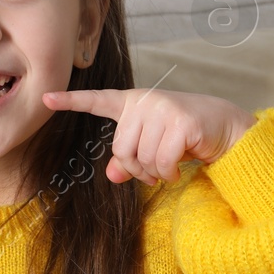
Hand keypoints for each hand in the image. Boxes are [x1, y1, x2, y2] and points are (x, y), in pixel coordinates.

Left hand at [41, 88, 255, 185]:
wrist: (227, 127)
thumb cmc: (187, 136)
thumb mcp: (154, 146)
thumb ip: (129, 160)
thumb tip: (111, 175)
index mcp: (134, 103)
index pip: (99, 100)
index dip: (71, 100)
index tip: (46, 97)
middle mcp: (147, 101)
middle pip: (121, 149)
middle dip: (137, 167)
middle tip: (155, 169)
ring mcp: (164, 110)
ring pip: (141, 159)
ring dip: (155, 172)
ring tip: (170, 165)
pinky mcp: (182, 124)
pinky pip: (161, 163)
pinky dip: (170, 173)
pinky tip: (180, 167)